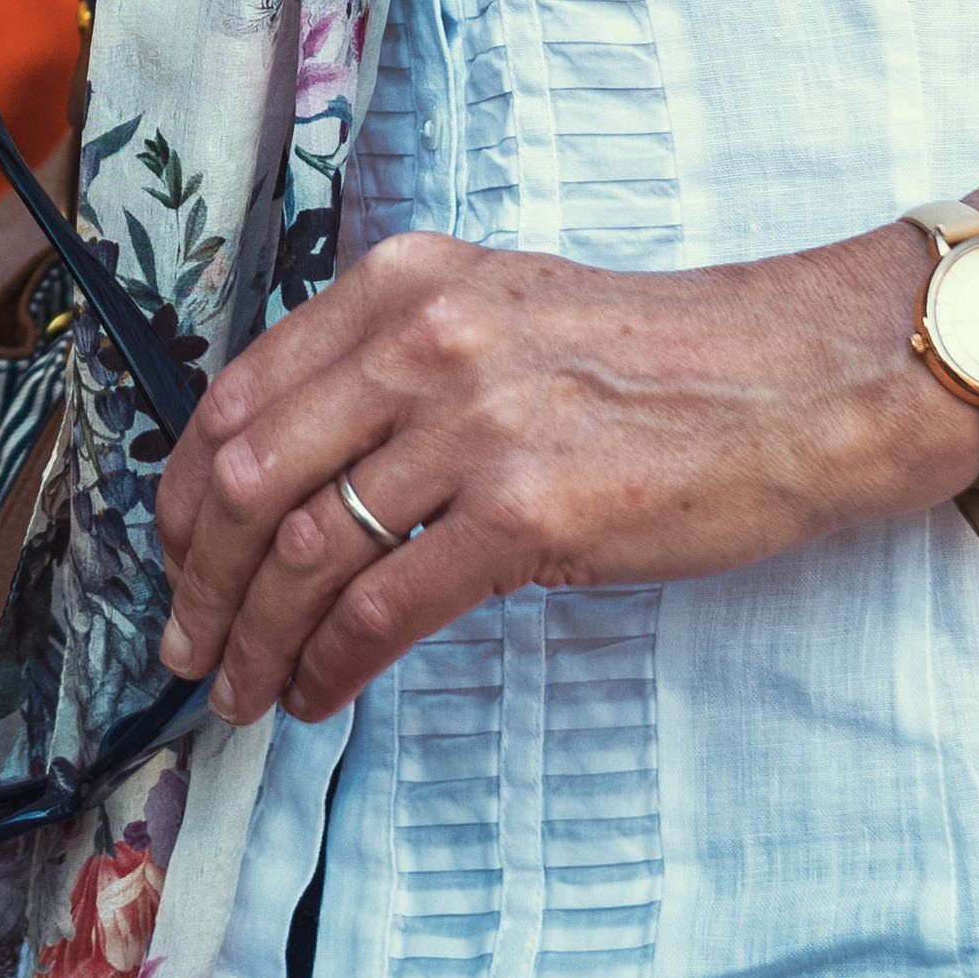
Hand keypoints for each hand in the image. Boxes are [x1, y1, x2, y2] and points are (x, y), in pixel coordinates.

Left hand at [147, 231, 950, 727]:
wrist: (803, 381)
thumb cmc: (660, 359)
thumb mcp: (504, 313)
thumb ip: (395, 364)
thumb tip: (288, 465)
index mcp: (402, 284)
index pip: (237, 395)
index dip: (183, 495)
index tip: (175, 557)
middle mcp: (421, 341)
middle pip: (244, 477)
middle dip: (200, 582)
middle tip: (192, 647)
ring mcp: (473, 425)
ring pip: (302, 551)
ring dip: (258, 639)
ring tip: (249, 689)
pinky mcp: (528, 512)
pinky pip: (384, 604)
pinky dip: (332, 662)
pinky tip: (320, 692)